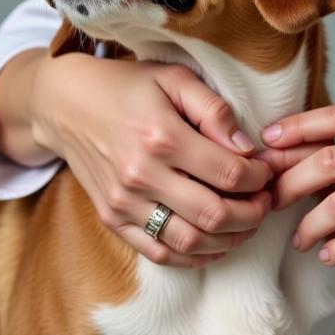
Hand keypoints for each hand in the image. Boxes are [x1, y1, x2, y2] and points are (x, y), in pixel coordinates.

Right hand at [31, 53, 273, 267]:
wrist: (66, 105)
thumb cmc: (127, 86)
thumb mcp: (175, 78)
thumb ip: (215, 110)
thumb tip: (248, 148)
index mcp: (161, 136)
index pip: (230, 173)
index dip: (260, 178)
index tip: (268, 171)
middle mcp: (141, 175)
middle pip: (214, 215)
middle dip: (253, 214)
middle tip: (266, 201)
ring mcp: (124, 203)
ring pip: (190, 242)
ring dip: (229, 239)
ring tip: (247, 222)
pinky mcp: (112, 219)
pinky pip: (159, 253)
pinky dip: (194, 256)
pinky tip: (215, 242)